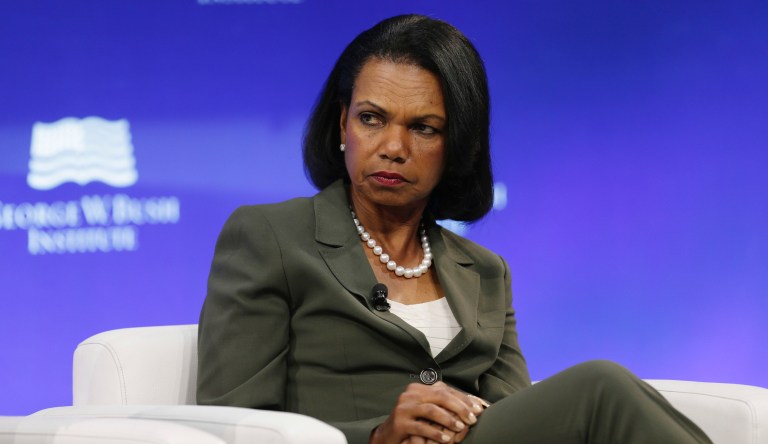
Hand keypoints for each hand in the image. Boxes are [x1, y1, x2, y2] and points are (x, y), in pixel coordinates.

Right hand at [370, 382, 484, 443]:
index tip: (479, 408)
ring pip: (431, 410)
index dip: (463, 399)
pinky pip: (421, 427)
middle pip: (440, 396)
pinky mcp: (400, 422)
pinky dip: (436, 433)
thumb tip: (475, 403)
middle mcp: (411, 394)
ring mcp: (404, 407)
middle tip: (473, 419)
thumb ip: (446, 405)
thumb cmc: (414, 422)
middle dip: (459, 407)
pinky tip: (446, 439)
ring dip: (448, 419)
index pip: (445, 390)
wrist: (388, 434)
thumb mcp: (429, 410)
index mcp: (419, 388)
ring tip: (460, 428)